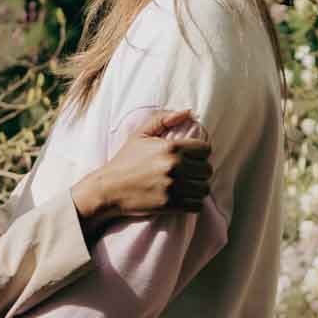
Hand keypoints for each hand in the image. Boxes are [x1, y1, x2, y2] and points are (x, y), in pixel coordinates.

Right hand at [70, 109, 211, 233]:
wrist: (109, 189)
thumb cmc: (125, 161)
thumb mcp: (140, 135)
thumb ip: (163, 119)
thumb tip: (188, 112)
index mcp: (170, 147)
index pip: (205, 149)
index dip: (199, 153)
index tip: (191, 157)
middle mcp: (175, 166)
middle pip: (207, 170)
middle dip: (199, 171)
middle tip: (188, 172)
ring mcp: (174, 187)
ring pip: (204, 188)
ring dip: (197, 187)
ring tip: (186, 185)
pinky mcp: (171, 205)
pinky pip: (197, 205)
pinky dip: (192, 203)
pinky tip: (182, 198)